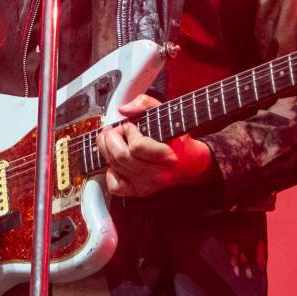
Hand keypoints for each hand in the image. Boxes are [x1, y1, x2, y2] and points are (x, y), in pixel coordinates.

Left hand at [95, 94, 214, 196]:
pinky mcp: (139, 192)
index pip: (137, 146)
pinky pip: (114, 186)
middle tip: (115, 130)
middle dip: (111, 137)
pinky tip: (116, 161)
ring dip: (107, 149)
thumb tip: (124, 110)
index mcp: (167, 155)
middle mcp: (157, 174)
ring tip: (113, 139)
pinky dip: (110, 171)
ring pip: (114, 167)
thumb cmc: (176, 137)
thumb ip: (145, 104)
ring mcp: (147, 185)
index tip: (131, 125)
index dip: (128, 131)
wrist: (189, 163)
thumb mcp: (165, 112)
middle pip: (121, 156)